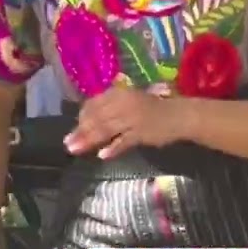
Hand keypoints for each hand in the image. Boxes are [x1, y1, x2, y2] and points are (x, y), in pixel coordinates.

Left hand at [65, 87, 188, 158]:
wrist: (179, 115)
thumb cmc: (154, 107)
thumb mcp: (131, 100)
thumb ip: (112, 107)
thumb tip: (88, 117)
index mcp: (120, 93)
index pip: (95, 104)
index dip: (82, 117)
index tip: (76, 128)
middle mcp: (124, 103)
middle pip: (97, 118)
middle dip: (80, 131)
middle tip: (67, 143)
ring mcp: (133, 118)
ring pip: (106, 129)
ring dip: (89, 140)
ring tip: (75, 149)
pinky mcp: (142, 133)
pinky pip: (124, 141)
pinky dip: (113, 148)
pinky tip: (102, 155)